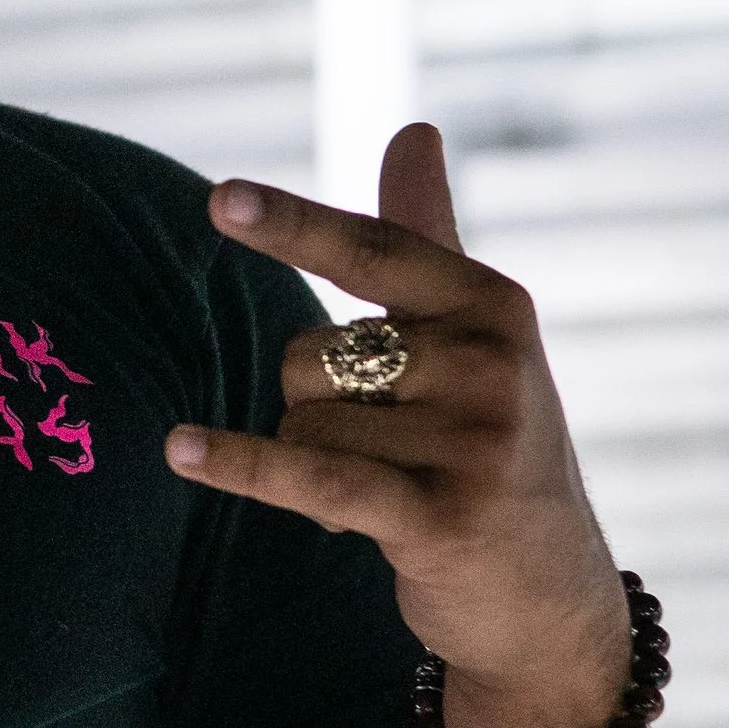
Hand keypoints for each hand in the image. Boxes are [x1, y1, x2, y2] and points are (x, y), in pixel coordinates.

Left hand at [163, 123, 631, 727]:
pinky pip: (311, 475)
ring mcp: (474, 445)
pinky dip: (241, 465)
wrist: (548, 600)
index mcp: (493, 307)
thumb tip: (413, 126)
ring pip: (304, 422)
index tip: (221, 200)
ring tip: (389, 488)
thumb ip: (428, 237)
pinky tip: (180, 449)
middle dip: (315, 404)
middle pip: (312, 356)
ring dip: (315, 460)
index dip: (293, 227)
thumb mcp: (471, 339)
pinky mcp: (440, 519)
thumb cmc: (488, 448)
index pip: (375, 254)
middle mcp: (493, 366)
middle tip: (389, 447)